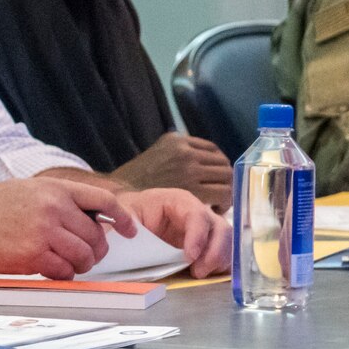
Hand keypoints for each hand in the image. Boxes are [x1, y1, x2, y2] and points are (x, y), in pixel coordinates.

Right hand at [0, 176, 132, 278]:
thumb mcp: (29, 191)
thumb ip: (59, 202)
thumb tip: (92, 220)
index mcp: (55, 189)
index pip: (103, 200)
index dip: (122, 217)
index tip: (130, 230)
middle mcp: (54, 207)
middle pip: (96, 235)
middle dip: (95, 251)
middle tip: (84, 256)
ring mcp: (44, 231)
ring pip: (84, 256)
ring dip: (79, 265)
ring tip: (64, 263)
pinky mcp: (33, 255)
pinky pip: (64, 271)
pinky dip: (61, 275)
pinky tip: (47, 268)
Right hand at [113, 133, 231, 208]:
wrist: (122, 193)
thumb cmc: (139, 177)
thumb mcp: (158, 152)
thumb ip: (180, 151)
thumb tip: (205, 159)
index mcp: (178, 140)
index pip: (214, 150)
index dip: (218, 165)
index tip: (215, 177)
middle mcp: (186, 151)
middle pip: (223, 164)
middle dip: (225, 179)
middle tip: (219, 192)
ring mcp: (190, 169)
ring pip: (226, 178)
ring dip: (226, 191)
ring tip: (217, 202)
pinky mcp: (193, 190)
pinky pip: (221, 194)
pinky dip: (223, 202)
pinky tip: (213, 208)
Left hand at [117, 188, 229, 276]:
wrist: (138, 218)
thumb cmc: (134, 212)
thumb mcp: (127, 213)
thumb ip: (127, 221)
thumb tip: (130, 233)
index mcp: (179, 201)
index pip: (197, 214)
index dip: (197, 235)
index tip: (190, 256)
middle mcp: (198, 213)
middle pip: (220, 229)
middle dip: (214, 252)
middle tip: (197, 272)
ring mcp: (207, 230)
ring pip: (227, 243)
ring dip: (218, 261)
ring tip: (198, 274)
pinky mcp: (209, 245)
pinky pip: (226, 255)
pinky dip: (221, 267)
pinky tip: (206, 275)